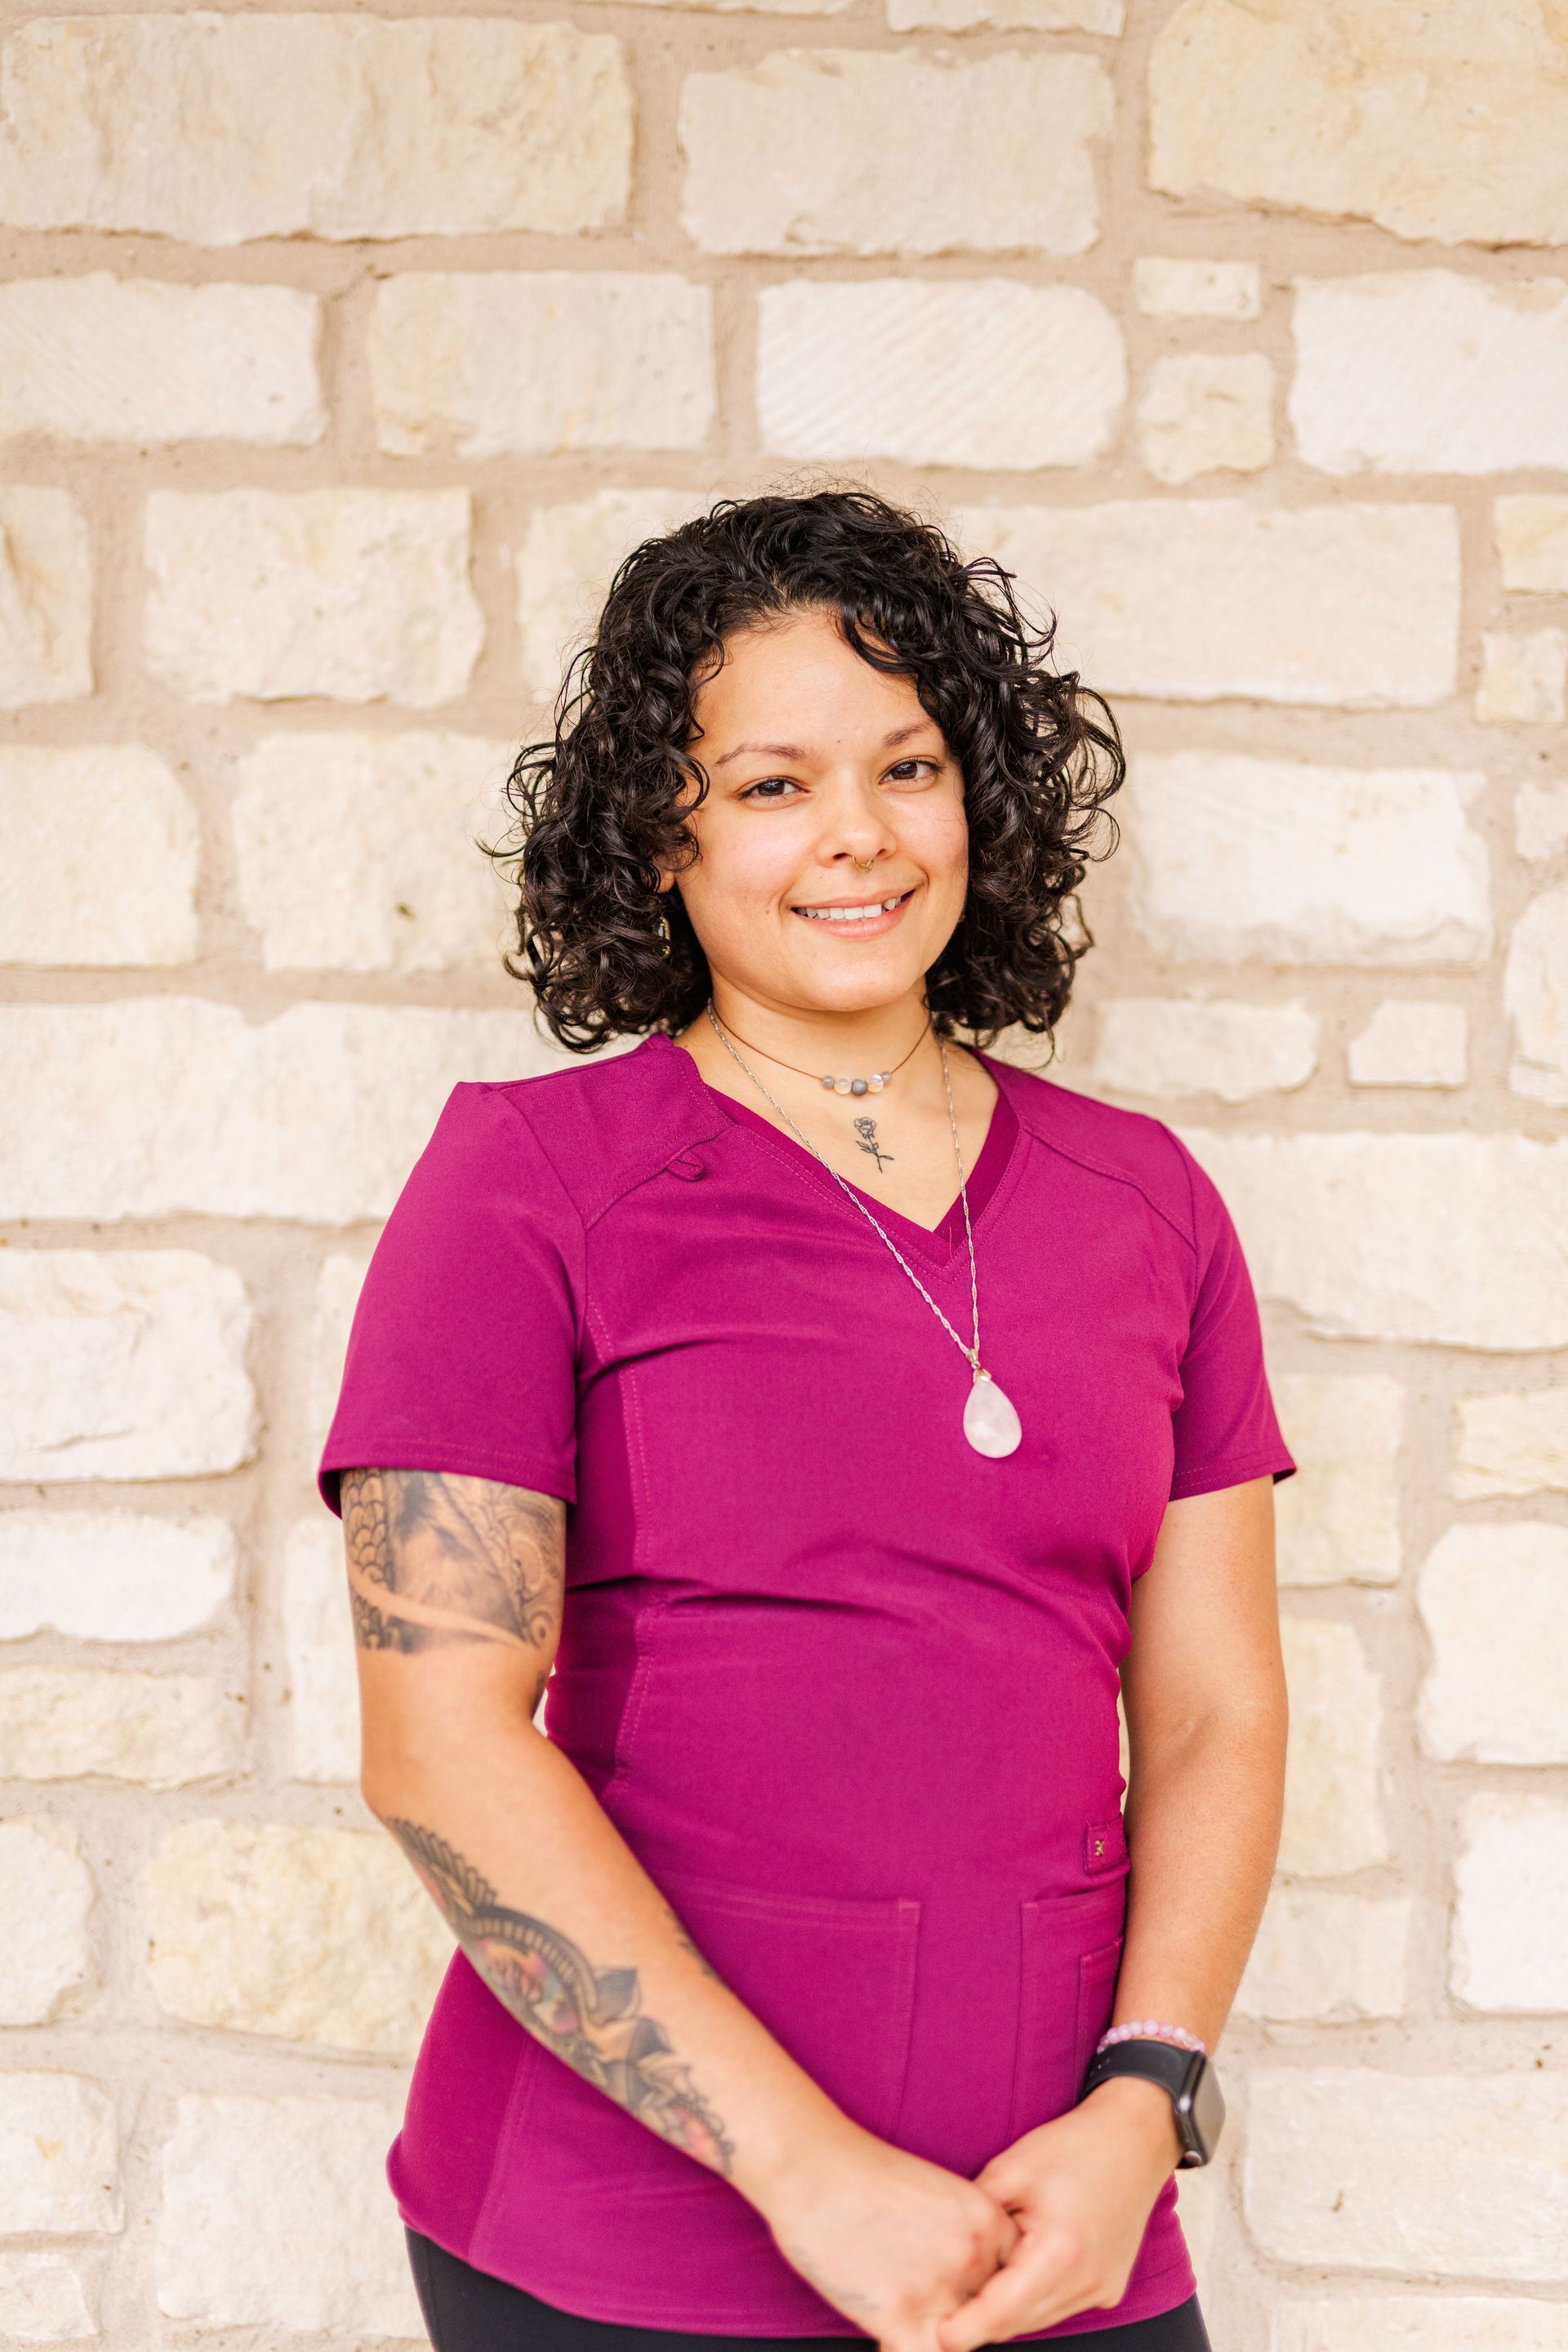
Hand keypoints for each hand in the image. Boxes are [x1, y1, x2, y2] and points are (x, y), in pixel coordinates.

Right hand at [761, 2123, 1021, 2351]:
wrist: (811, 2164)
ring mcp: (939, 2287)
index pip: (1010, 2281)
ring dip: (931, 2334)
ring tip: (898, 2310)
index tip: (958, 2292)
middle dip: (955, 2314)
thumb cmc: (862, 2174)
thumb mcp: (939, 2194)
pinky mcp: (899, 2315)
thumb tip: (969, 2285)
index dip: (982, 2292)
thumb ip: (964, 2238)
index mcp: (988, 2220)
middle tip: (919, 2296)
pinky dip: (902, 2350)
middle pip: (983, 2312)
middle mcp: (974, 2255)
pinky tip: (887, 2336)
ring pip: (955, 2340)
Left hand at [932, 2079, 1181, 2348]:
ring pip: (1039, 2318)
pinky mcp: (1109, 2288)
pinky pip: (1059, 2305)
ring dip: (1008, 2309)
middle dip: (981, 2319)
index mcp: (1059, 2253)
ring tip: (978, 2282)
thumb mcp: (1010, 2170)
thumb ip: (975, 2219)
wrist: (1134, 2138)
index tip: (937, 2336)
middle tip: (945, 2306)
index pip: (1002, 2311)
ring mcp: (1102, 2288)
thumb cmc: (1070, 2147)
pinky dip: (1034, 2297)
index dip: (966, 2328)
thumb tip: (944, 2251)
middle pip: (1019, 2322)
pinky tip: (1018, 2268)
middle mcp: (1086, 2281)